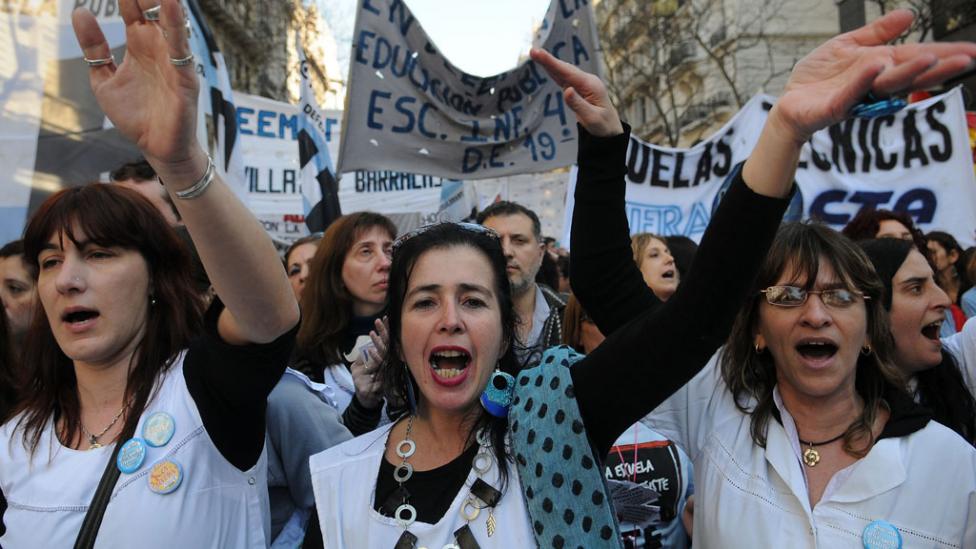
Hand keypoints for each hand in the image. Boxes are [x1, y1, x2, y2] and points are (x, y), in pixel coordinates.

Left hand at [72, 0, 206, 182]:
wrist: (156, 148)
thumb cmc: (136, 116)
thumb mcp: (104, 79)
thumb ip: (95, 48)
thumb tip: (80, 12)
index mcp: (140, 45)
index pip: (133, 9)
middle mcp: (158, 47)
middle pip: (152, 8)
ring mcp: (172, 59)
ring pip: (169, 20)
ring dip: (162, 0)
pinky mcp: (184, 76)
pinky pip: (180, 46)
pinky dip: (175, 23)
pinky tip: (170, 2)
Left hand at [349, 318, 389, 408]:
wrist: (365, 397)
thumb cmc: (363, 380)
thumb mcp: (359, 366)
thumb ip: (363, 357)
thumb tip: (366, 346)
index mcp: (382, 357)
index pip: (386, 340)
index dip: (385, 329)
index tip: (385, 317)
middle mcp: (386, 361)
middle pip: (387, 344)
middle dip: (384, 331)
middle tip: (380, 320)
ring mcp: (385, 368)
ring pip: (384, 353)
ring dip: (378, 342)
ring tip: (372, 332)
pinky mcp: (382, 376)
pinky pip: (379, 365)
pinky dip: (375, 357)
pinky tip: (370, 349)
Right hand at [529, 48, 623, 136]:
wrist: (611, 130)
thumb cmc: (603, 126)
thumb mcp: (591, 118)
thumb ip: (578, 105)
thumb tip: (566, 90)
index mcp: (590, 85)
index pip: (568, 72)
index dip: (552, 62)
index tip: (539, 53)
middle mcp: (587, 81)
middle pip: (565, 68)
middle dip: (548, 60)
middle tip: (533, 51)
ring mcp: (583, 84)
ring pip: (564, 72)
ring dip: (550, 63)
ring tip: (536, 54)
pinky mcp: (579, 89)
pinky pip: (564, 78)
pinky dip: (554, 71)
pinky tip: (547, 66)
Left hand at [772, 9, 975, 143]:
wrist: (789, 102)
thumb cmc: (819, 77)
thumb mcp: (848, 46)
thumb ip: (877, 32)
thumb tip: (909, 14)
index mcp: (880, 66)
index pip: (917, 58)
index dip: (944, 54)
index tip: (972, 51)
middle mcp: (874, 82)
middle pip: (910, 73)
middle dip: (938, 66)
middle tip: (967, 58)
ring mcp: (856, 96)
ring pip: (886, 84)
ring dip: (909, 72)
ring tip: (930, 59)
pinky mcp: (835, 106)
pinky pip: (851, 93)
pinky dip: (863, 81)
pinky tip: (877, 67)